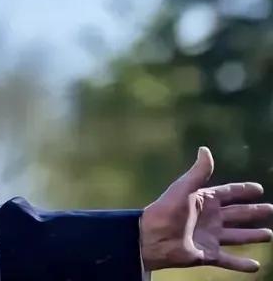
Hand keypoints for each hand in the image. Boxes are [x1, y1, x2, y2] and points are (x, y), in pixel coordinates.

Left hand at [141, 146, 272, 272]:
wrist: (153, 237)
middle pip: (237, 214)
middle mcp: (209, 218)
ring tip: (269, 234)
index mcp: (203, 200)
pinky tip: (255, 266)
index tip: (258, 188)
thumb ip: (197, 171)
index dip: (242, 190)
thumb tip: (205, 149)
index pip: (228, 193)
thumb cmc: (167, 210)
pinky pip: (229, 261)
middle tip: (271, 209)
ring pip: (237, 236)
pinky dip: (241, 264)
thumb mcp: (184, 188)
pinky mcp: (208, 255)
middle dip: (253, 212)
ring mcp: (210, 237)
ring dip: (252, 235)